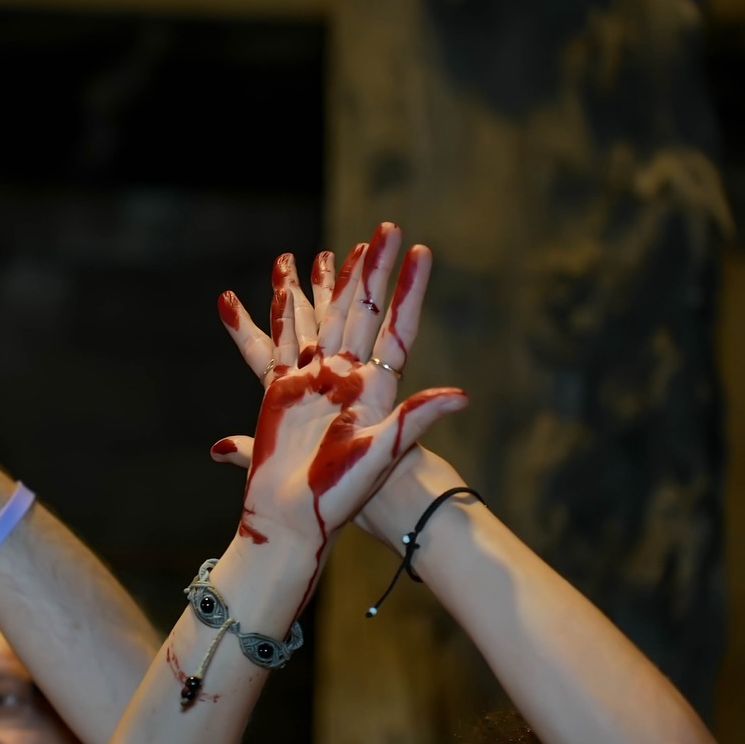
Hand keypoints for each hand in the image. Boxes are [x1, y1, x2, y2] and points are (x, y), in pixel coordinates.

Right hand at [213, 227, 467, 552]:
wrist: (296, 517)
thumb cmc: (344, 492)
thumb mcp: (385, 451)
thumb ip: (418, 418)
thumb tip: (463, 396)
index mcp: (376, 387)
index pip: (399, 326)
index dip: (411, 290)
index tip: (423, 252)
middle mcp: (348, 377)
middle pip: (363, 310)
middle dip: (375, 269)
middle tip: (387, 226)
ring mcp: (314, 380)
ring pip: (323, 317)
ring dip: (328, 283)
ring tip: (332, 249)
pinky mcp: (281, 389)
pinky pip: (283, 340)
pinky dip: (283, 311)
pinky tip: (285, 282)